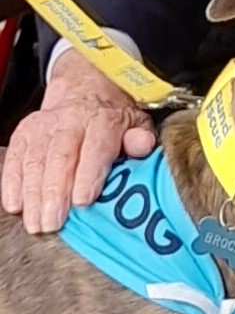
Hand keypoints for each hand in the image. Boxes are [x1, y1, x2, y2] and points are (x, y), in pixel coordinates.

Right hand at [1, 53, 155, 233]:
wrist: (86, 89)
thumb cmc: (113, 118)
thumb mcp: (136, 122)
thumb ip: (140, 137)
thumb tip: (141, 146)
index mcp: (102, 120)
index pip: (95, 148)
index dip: (88, 175)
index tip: (84, 201)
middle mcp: (70, 120)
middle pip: (60, 157)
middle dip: (55, 193)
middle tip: (54, 223)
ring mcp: (43, 127)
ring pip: (35, 162)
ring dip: (33, 195)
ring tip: (36, 223)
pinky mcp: (23, 134)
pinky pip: (14, 160)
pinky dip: (12, 184)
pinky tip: (15, 206)